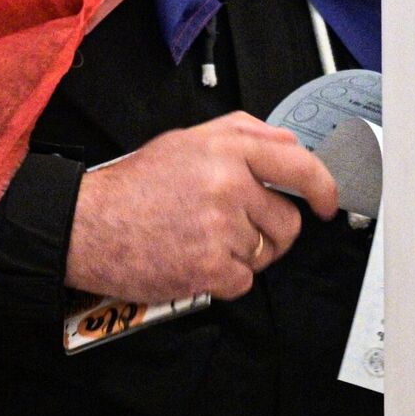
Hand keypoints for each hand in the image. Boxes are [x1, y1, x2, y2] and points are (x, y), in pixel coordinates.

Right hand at [64, 112, 338, 302]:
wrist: (88, 224)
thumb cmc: (134, 186)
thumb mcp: (187, 140)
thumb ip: (241, 134)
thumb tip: (286, 144)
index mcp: (227, 148)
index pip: (299, 165)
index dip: (323, 188)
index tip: (326, 203)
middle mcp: (228, 183)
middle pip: (287, 221)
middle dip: (271, 232)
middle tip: (239, 231)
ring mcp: (221, 226)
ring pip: (265, 253)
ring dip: (243, 255)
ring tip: (205, 241)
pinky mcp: (210, 266)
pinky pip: (244, 280)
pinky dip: (224, 279)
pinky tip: (196, 260)